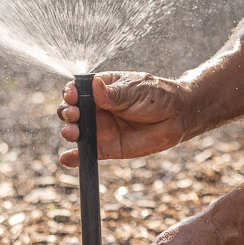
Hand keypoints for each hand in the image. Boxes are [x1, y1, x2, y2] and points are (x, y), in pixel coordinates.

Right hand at [56, 73, 188, 166]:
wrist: (176, 118)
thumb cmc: (156, 97)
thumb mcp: (135, 90)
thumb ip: (114, 93)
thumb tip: (94, 85)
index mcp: (101, 89)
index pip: (78, 90)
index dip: (70, 92)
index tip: (72, 95)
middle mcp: (96, 109)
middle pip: (71, 110)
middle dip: (67, 112)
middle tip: (74, 114)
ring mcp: (100, 129)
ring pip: (76, 131)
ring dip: (68, 131)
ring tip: (72, 132)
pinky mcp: (107, 148)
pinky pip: (87, 153)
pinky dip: (74, 158)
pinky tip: (66, 159)